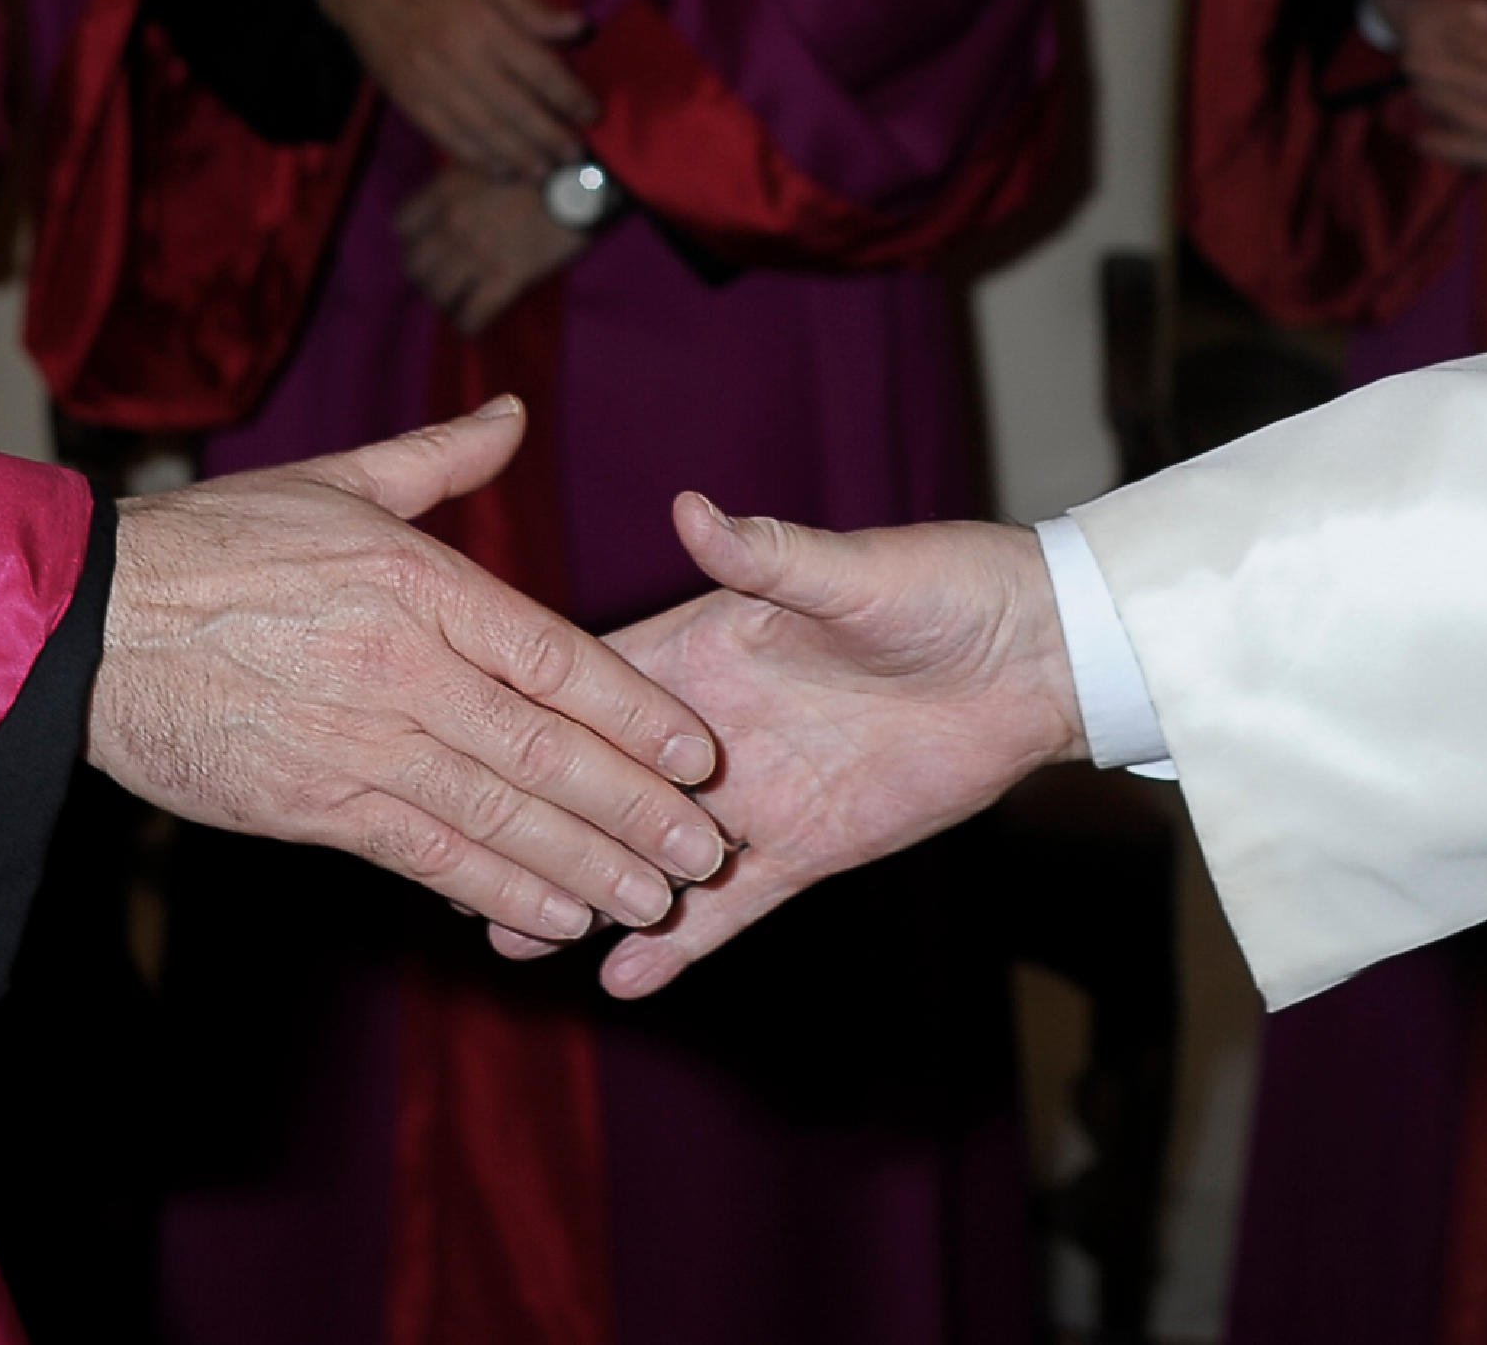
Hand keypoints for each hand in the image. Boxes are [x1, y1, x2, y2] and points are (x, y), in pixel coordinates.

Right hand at [91, 398, 729, 945]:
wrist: (90, 627)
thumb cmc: (214, 544)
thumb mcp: (335, 481)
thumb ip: (439, 458)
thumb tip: (512, 416)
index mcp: (419, 583)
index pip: (556, 656)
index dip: (636, 711)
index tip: (699, 751)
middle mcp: (403, 671)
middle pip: (544, 752)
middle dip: (635, 808)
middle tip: (704, 849)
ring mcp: (359, 747)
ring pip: (496, 818)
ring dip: (586, 865)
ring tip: (653, 901)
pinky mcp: (314, 808)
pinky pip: (426, 857)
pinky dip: (497, 892)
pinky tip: (556, 917)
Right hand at [318, 0, 595, 175]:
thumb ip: (532, 7)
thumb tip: (579, 27)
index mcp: (485, 22)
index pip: (539, 68)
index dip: (569, 96)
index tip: (591, 113)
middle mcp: (460, 56)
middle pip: (515, 108)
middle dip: (549, 137)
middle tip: (575, 158)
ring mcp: (431, 82)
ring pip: (482, 130)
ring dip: (518, 157)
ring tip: (545, 172)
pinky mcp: (408, 99)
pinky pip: (447, 137)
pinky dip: (476, 159)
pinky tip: (500, 170)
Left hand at [398, 168, 594, 335]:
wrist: (582, 183)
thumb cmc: (539, 167)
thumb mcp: (487, 161)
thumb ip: (459, 184)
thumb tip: (448, 209)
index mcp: (446, 192)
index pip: (402, 226)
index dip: (412, 239)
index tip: (426, 245)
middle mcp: (453, 224)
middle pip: (414, 265)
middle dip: (425, 276)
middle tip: (441, 279)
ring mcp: (477, 254)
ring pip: (437, 294)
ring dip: (444, 301)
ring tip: (456, 302)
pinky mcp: (505, 279)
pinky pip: (472, 315)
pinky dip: (467, 325)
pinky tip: (471, 326)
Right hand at [494, 495, 1079, 1000]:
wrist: (1032, 659)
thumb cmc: (943, 588)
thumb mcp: (851, 572)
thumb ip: (767, 555)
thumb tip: (689, 508)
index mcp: (706, 649)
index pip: (597, 687)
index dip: (530, 718)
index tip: (458, 747)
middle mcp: (713, 727)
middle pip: (603, 783)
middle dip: (538, 825)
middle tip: (454, 876)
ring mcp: (754, 794)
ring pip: (648, 852)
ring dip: (588, 892)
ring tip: (510, 938)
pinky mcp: (804, 846)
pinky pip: (729, 905)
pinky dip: (680, 943)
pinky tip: (623, 978)